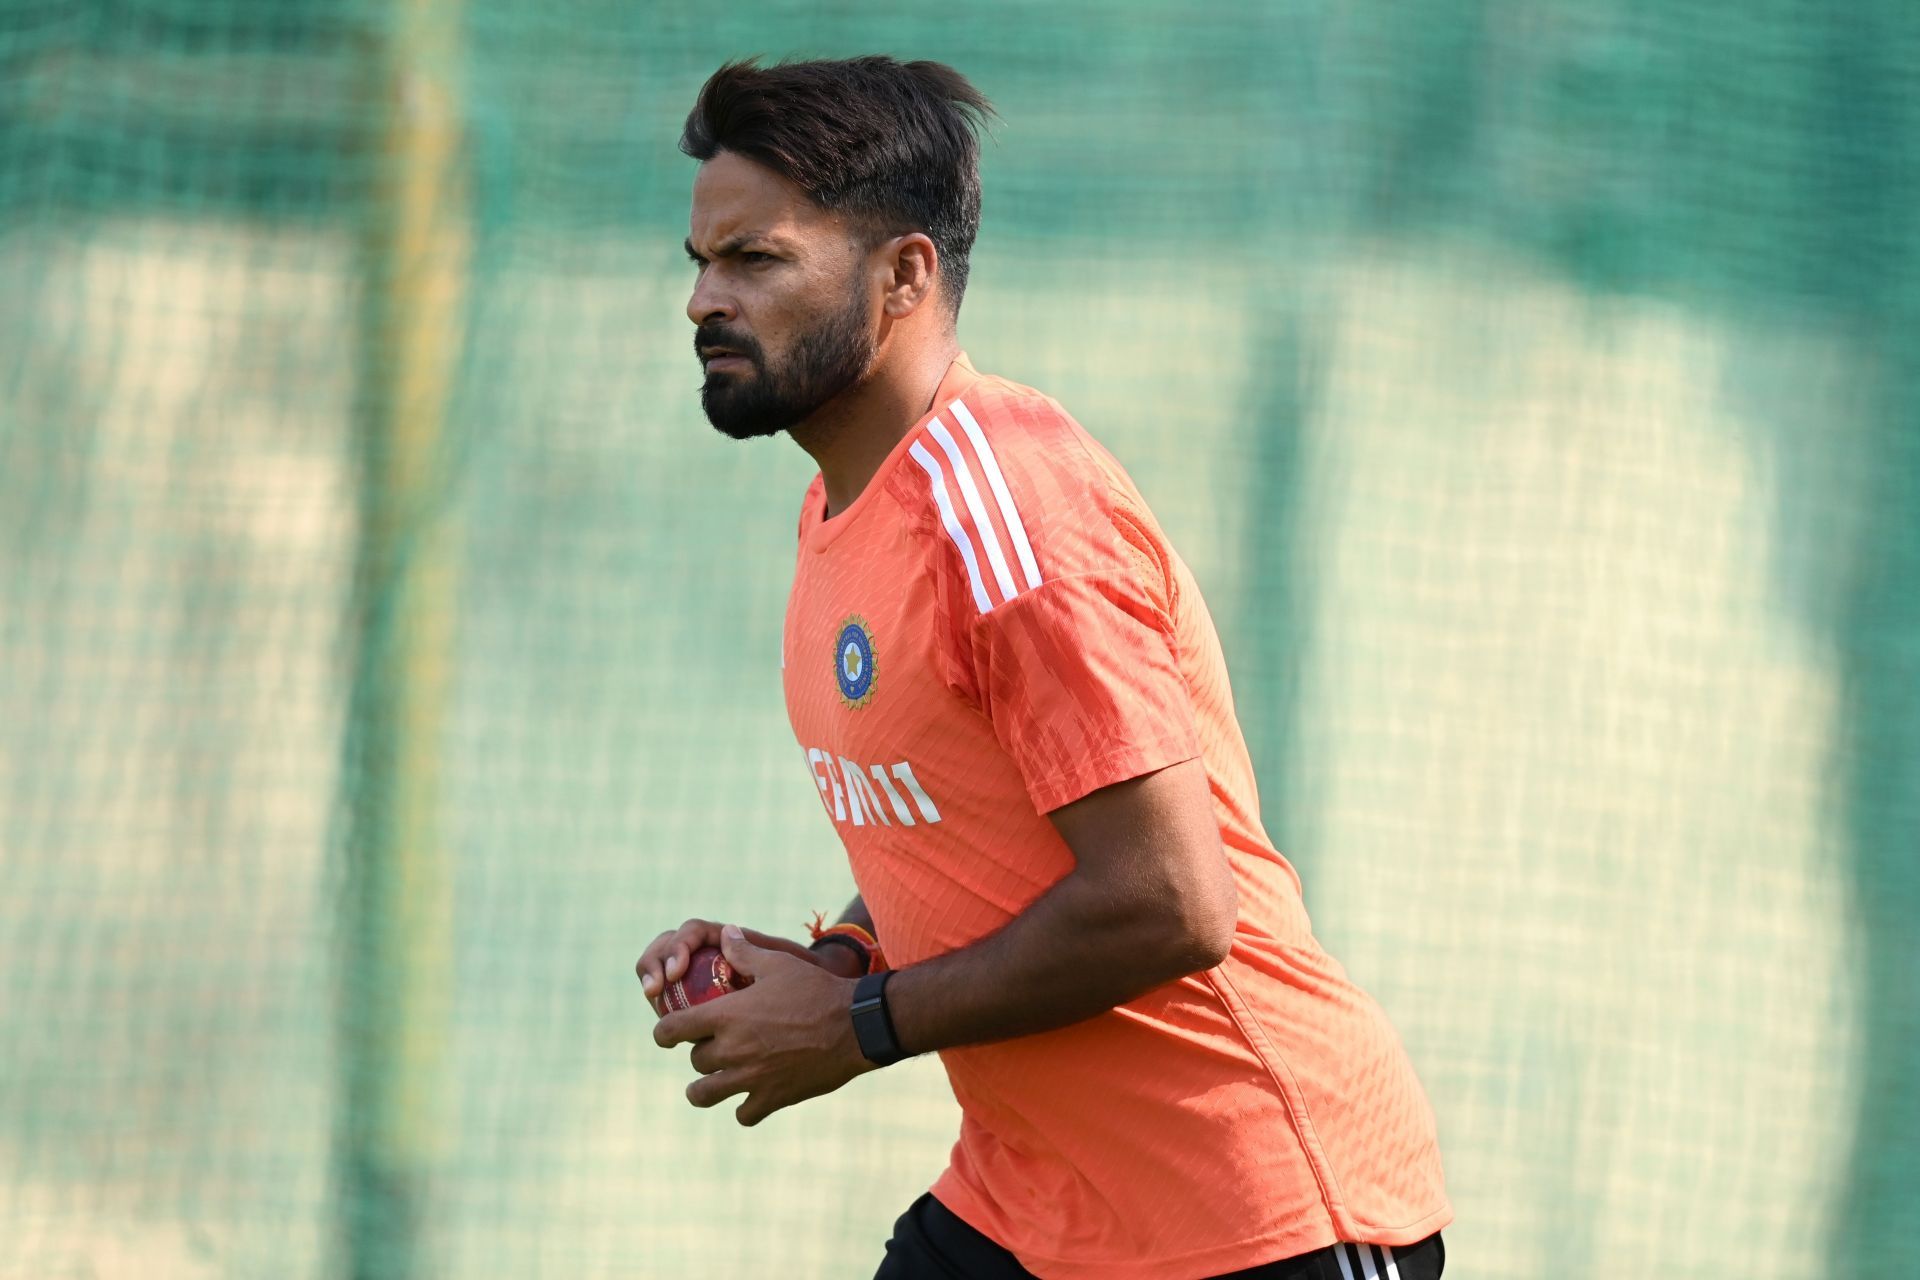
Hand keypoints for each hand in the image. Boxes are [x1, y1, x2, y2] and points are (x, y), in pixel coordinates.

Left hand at [652, 925, 874, 1125]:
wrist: (854, 1026)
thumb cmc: (816, 990)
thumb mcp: (779, 963)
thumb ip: (745, 952)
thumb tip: (725, 934)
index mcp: (727, 1015)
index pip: (671, 1030)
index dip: (664, 1032)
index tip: (667, 1034)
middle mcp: (732, 1049)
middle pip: (694, 1060)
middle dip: (700, 1052)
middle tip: (713, 1045)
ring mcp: (751, 1078)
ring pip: (704, 1094)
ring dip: (706, 1087)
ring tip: (714, 1081)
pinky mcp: (773, 1098)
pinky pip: (743, 1114)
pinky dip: (744, 1107)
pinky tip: (752, 1095)